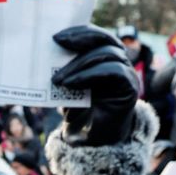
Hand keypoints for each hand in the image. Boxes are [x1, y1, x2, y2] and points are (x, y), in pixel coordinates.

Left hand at [51, 24, 139, 147]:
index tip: (56, 35)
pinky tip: (69, 84)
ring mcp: (126, 74)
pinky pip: (112, 71)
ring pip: (107, 54)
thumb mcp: (67, 86)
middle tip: (57, 41)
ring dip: (78, 64)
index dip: (79, 31)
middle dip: (81, 37)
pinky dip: (88, 75)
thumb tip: (45, 51)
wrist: (92, 143)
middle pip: (105, 39)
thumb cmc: (78, 113)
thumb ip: (64, 69)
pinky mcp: (129, 87)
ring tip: (57, 78)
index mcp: (103, 59)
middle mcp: (118, 63)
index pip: (96, 36)